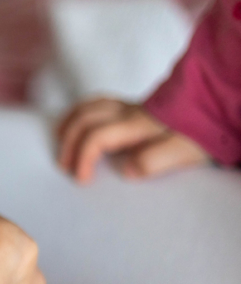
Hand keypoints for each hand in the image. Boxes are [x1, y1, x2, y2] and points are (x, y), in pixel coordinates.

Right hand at [57, 98, 209, 183]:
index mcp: (138, 125)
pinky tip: (80, 126)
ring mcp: (131, 106)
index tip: (82, 180)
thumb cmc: (203, 131)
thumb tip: (126, 170)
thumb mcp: (185, 151)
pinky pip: (97, 104)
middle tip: (65, 167)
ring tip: (61, 142)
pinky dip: (81, 114)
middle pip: (84, 118)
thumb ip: (154, 161)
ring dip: (69, 124)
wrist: (222, 104)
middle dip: (68, 143)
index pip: (96, 137)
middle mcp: (129, 111)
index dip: (82, 158)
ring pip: (89, 106)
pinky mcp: (135, 107)